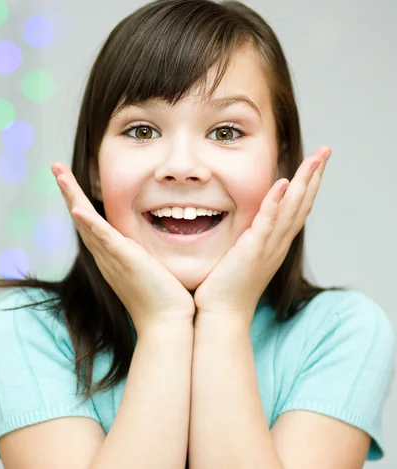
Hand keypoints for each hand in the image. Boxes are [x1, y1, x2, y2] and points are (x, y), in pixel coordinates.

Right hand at [52, 162, 195, 336]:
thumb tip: (149, 240)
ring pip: (86, 222)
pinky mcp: (123, 261)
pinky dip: (89, 223)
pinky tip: (77, 208)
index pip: (91, 221)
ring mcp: (111, 258)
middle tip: (55, 167)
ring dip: (71, 197)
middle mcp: (105, 254)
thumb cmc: (163, 298)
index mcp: (111, 253)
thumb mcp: (149, 266)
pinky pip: (102, 239)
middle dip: (68, 191)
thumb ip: (144, 252)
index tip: (70, 178)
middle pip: (81, 217)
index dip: (78, 199)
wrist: (166, 324)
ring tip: (59, 175)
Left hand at [193, 146, 331, 325]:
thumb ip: (244, 240)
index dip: (307, 185)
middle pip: (302, 204)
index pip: (296, 209)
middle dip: (314, 176)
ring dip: (304, 182)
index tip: (314, 163)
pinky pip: (268, 222)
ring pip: (292, 209)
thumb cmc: (224, 289)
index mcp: (274, 244)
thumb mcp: (239, 258)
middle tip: (326, 151)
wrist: (220, 315)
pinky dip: (277, 202)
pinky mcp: (253, 251)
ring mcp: (268, 247)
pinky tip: (283, 183)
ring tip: (315, 159)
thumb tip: (240, 227)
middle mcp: (277, 244)